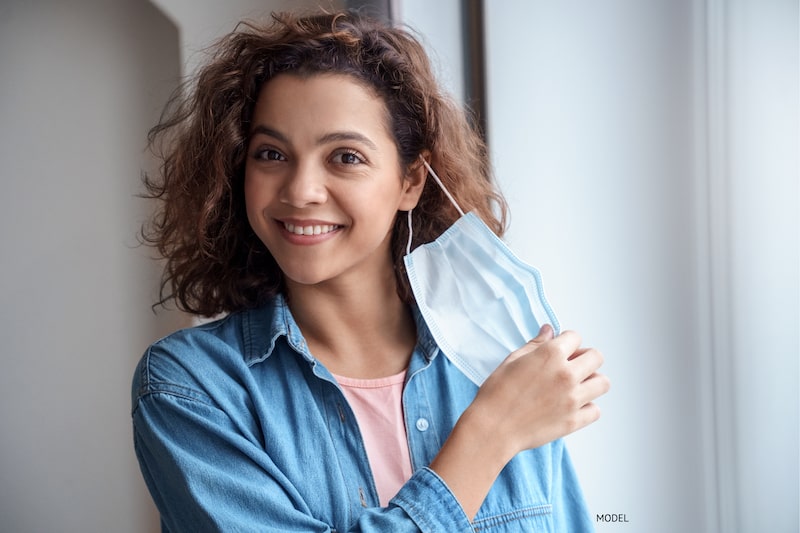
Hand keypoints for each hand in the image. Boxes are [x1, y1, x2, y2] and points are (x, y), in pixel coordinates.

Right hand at [429, 325, 609, 518]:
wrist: (493, 428)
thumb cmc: (497, 392)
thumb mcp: (512, 360)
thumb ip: (535, 344)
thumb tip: (549, 331)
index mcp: (551, 355)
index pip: (575, 337)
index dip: (566, 342)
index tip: (560, 349)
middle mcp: (567, 375)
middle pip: (596, 357)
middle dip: (585, 357)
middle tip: (571, 366)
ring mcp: (573, 399)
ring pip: (603, 383)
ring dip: (591, 381)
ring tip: (576, 386)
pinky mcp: (574, 421)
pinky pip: (596, 410)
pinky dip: (587, 407)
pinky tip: (572, 406)